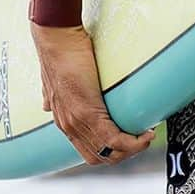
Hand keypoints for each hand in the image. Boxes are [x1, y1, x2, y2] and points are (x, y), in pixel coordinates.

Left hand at [30, 21, 154, 166]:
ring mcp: (76, 121)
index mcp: (63, 119)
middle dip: (124, 154)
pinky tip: (145, 133)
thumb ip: (51, 96)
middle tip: (141, 140)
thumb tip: (48, 104)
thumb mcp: (52, 81)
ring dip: (132, 149)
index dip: (110, 152)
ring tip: (146, 136)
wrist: (56, 37)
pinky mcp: (87, 112)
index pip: (88, 150)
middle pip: (99, 157)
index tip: (127, 142)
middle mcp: (68, 125)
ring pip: (108, 152)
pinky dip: (134, 142)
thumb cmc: (61, 51)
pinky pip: (114, 139)